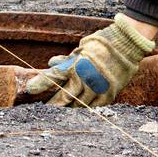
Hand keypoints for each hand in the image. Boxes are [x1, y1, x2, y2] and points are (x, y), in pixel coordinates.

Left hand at [23, 14, 155, 106]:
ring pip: (77, 105)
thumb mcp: (81, 48)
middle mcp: (85, 78)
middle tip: (43, 109)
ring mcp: (97, 88)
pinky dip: (84, 109)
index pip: (54, 76)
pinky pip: (93, 107)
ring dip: (67, 109)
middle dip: (52, 104)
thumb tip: (51, 64)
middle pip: (64, 96)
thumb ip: (66, 59)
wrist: (127, 45)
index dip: (40, 84)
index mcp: (77, 65)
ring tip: (59, 112)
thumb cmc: (102, 44)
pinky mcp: (108, 95)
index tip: (29, 89)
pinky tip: (77, 111)